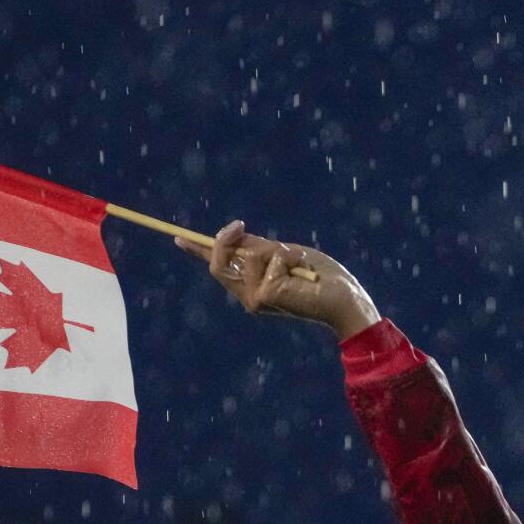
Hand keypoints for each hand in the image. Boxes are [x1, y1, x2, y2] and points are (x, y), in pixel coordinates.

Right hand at [179, 219, 379, 341]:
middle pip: (217, 262)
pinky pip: (268, 257)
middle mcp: (249, 297)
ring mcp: (254, 299)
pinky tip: (304, 274)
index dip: (198, 251)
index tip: (179, 238)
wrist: (344, 297)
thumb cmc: (321, 277)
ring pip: (248, 254)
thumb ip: (260, 248)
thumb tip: (236, 235)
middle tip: (239, 224)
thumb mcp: (286, 256)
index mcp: (253, 287)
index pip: (220, 268)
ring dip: (278, 250)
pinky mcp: (264, 295)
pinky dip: (288, 257)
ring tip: (299, 265)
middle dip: (227, 238)